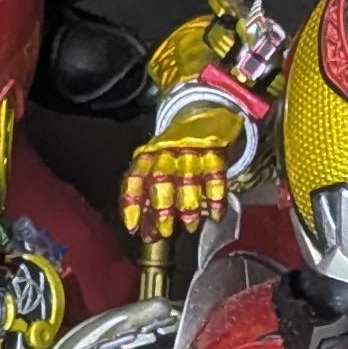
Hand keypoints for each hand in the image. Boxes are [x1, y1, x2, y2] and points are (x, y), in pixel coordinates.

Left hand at [120, 115, 243, 240]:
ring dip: (189, 206)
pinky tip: (215, 215)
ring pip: (187, 179)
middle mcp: (166, 153)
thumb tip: (140, 231)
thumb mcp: (154, 164)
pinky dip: (216, 197)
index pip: (134, 179)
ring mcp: (190, 151)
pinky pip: (215, 176)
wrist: (203, 116)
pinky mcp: (213, 152)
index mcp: (147, 156)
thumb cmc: (173, 153)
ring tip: (190, 226)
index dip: (132, 204)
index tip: (132, 227)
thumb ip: (147, 193)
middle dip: (162, 209)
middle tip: (166, 232)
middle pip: (161, 180)